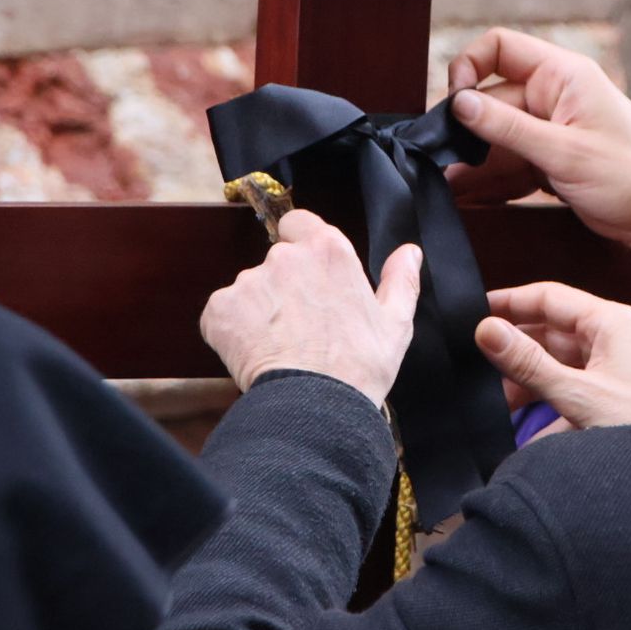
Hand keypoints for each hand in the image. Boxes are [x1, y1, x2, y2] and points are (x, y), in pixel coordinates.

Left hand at [201, 211, 421, 407]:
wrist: (316, 406)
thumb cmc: (359, 367)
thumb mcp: (395, 323)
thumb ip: (401, 280)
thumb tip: (409, 253)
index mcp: (328, 250)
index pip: (299, 223)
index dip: (302, 244)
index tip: (309, 273)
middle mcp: (285, 257)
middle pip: (277, 259)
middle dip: (285, 285)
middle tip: (301, 323)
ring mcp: (249, 281)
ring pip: (250, 288)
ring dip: (260, 309)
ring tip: (281, 345)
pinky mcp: (221, 309)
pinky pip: (222, 314)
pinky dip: (232, 331)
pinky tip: (255, 354)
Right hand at [448, 28, 630, 267]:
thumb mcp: (564, 153)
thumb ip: (507, 127)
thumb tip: (459, 102)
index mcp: (564, 75)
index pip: (500, 47)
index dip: (469, 66)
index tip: (455, 102)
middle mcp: (555, 96)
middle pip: (491, 99)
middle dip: (467, 131)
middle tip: (442, 161)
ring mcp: (552, 129)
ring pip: (496, 137)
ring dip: (475, 162)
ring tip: (449, 187)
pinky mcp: (551, 160)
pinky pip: (510, 162)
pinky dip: (492, 180)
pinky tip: (473, 198)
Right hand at [475, 283, 630, 428]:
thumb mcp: (579, 394)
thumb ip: (529, 364)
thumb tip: (486, 331)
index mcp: (608, 321)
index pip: (547, 297)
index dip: (508, 302)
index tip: (472, 312)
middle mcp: (612, 337)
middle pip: (550, 334)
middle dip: (516, 353)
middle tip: (478, 369)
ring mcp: (615, 367)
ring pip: (559, 366)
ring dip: (530, 385)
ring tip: (499, 407)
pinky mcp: (617, 396)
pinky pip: (574, 394)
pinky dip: (552, 412)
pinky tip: (529, 437)